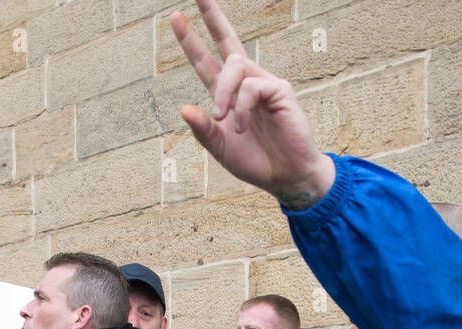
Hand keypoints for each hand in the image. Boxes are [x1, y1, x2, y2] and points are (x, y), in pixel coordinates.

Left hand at [172, 0, 334, 207]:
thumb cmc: (255, 161)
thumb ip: (203, 130)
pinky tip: (243, 126)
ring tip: (220, 117)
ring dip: (222, 91)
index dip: (190, 40)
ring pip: (235, 65)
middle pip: (228, 42)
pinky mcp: (280, 90)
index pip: (206, 61)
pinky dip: (242, 106)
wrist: (285, 177)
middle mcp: (245, 83)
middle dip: (212, 17)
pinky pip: (252, 86)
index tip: (176, 17)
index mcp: (227, 95)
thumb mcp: (220, 149)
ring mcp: (264, 84)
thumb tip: (184, 108)